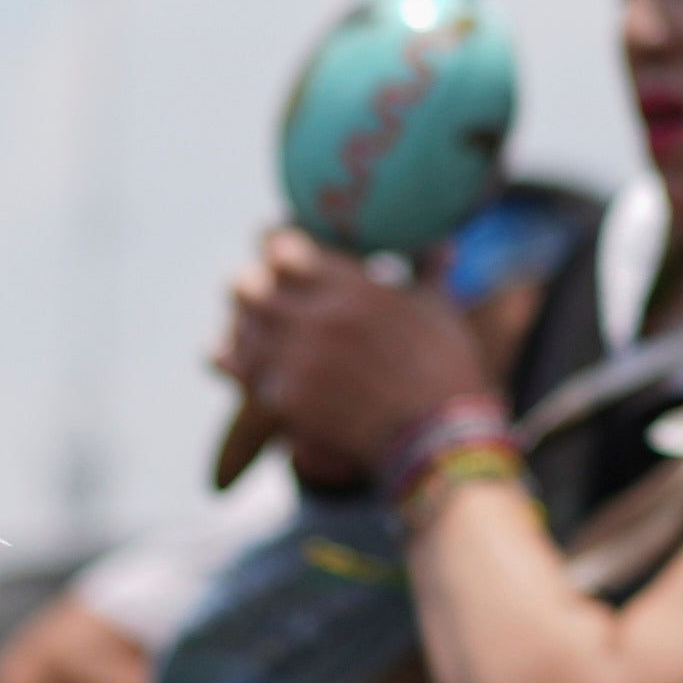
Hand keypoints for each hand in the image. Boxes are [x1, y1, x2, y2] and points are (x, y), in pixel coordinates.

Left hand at [215, 233, 493, 497]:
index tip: (279, 249)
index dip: (275, 245)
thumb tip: (443, 245)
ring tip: (255, 325)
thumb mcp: (439, 310)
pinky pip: (241, 371)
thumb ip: (428, 271)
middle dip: (253, 285)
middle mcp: (316, 318)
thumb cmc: (445, 369)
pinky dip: (238, 362)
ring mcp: (297, 361)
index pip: (281, 248)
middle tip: (261, 290)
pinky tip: (236, 357)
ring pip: (240, 328)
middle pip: (247, 286)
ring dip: (245, 324)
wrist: (437, 437)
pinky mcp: (286, 399)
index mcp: (351, 287)